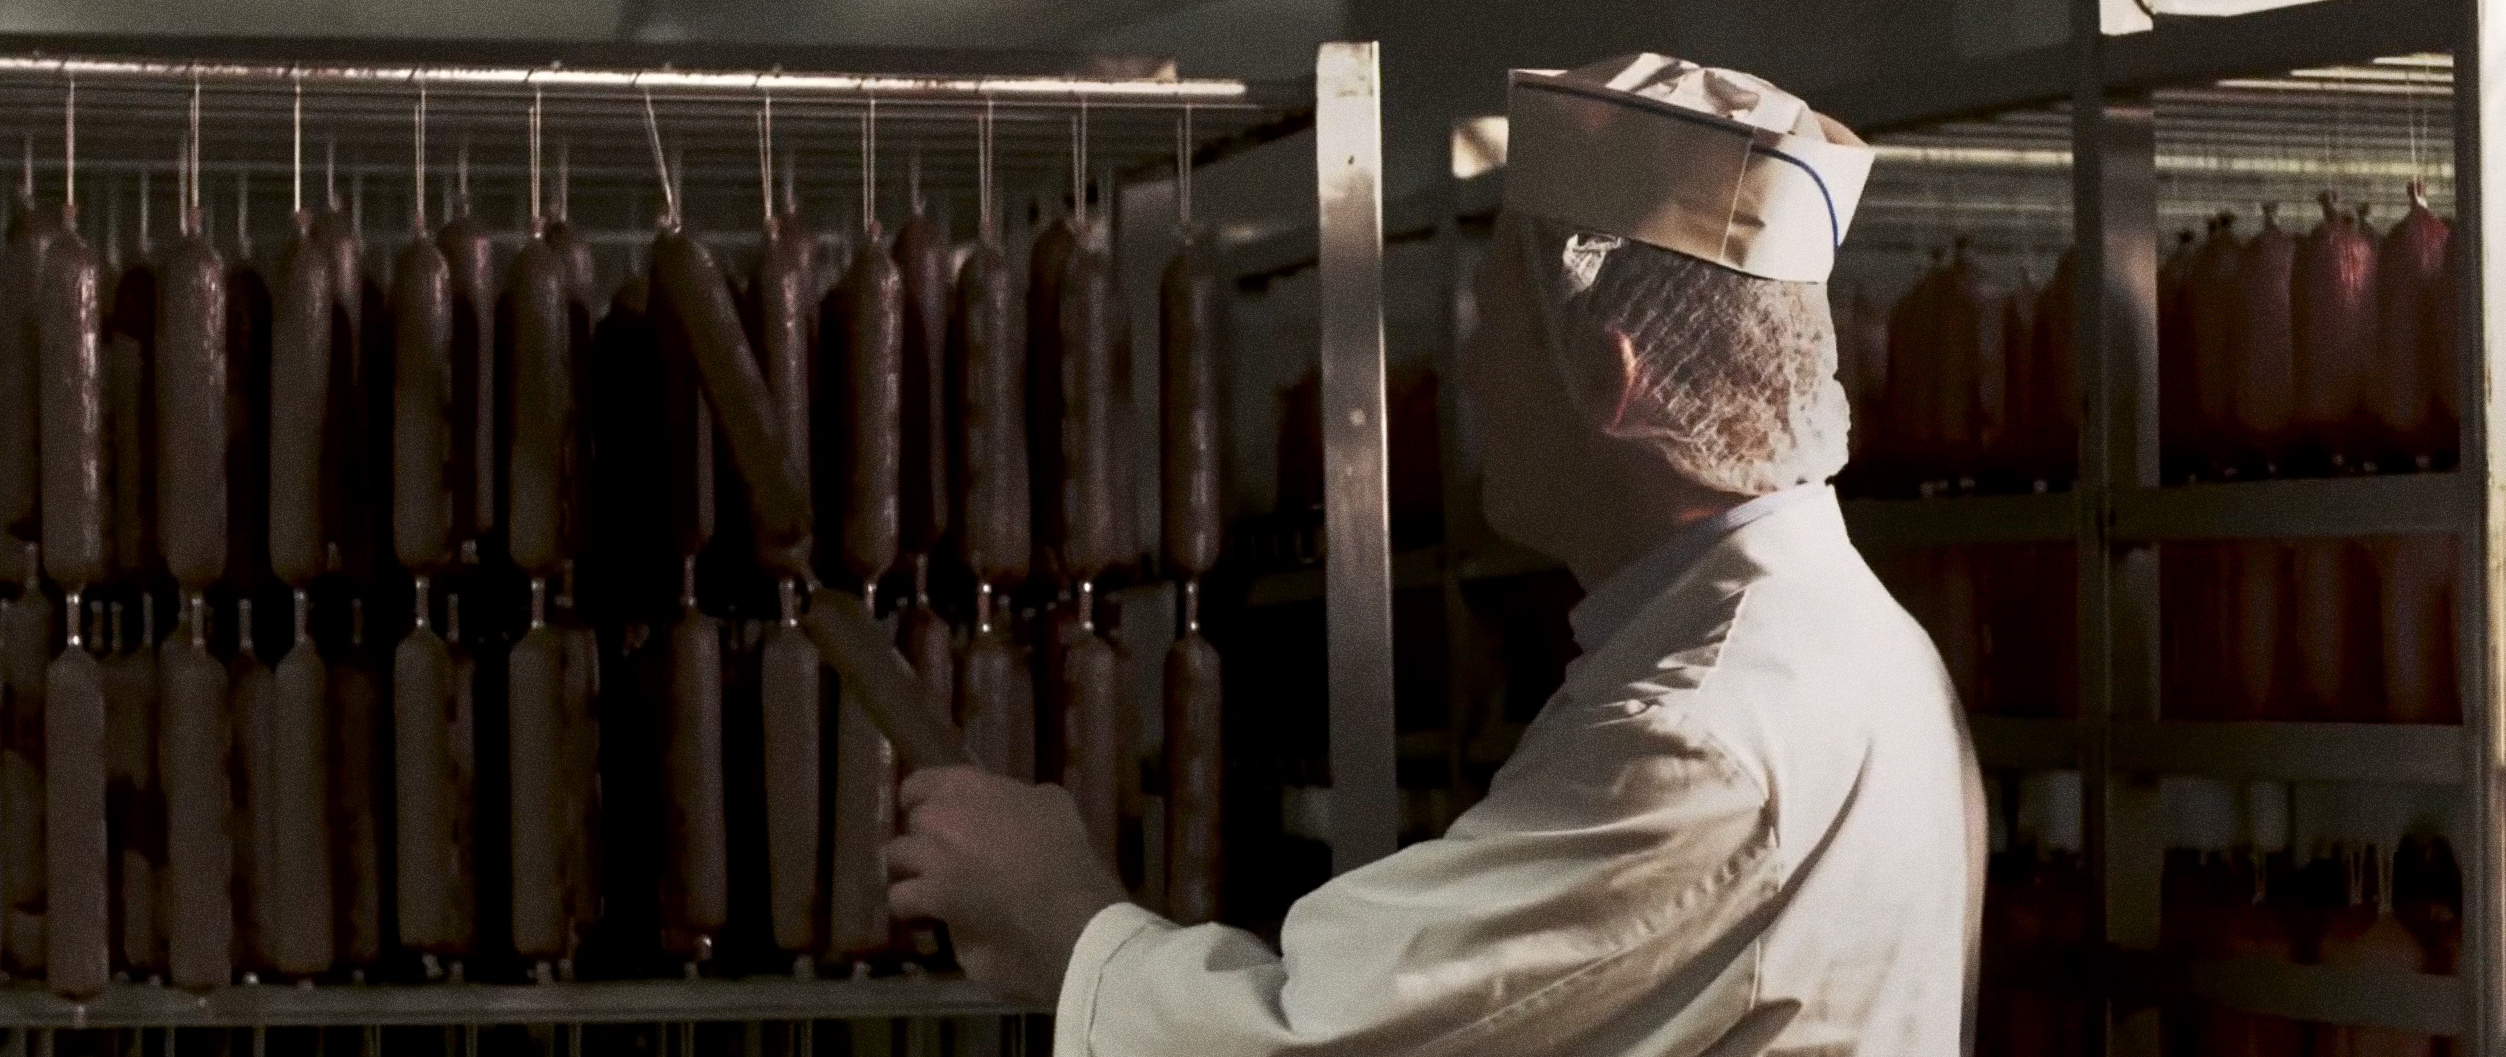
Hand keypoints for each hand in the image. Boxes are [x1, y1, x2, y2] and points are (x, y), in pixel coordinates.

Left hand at [888, 766, 1128, 1002]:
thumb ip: (1019, 797)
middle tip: (943, 850)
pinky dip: (910, 905)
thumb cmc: (1063, 847)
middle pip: (911, 822)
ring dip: (910, 867)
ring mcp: (930, 858)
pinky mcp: (930, 897)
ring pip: (895, 857)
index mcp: (967, 787)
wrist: (1062, 901)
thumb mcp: (1051, 802)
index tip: (929, 808)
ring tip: (926, 882)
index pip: (919, 782)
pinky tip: (925, 912)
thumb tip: (1013, 804)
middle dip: (923, 835)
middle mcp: (939, 817)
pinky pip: (900, 898)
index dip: (919, 797)